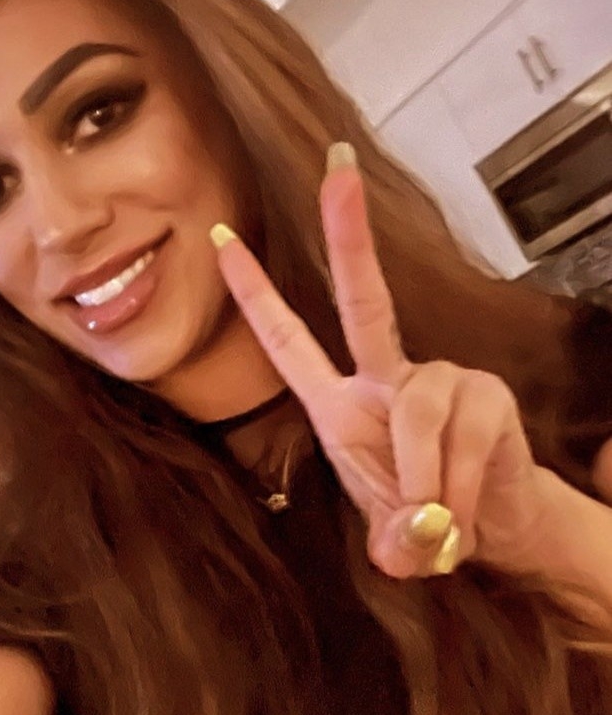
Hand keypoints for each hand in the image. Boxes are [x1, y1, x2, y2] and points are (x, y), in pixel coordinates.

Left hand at [210, 142, 546, 579]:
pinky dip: (459, 483)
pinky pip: (464, 434)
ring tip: (436, 520)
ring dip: (425, 479)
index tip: (222, 240)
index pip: (289, 342)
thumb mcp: (391, 534)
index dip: (256, 294)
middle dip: (349, 235)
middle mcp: (386, 380)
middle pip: (364, 300)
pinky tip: (466, 506)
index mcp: (340, 405)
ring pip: (417, 409)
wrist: (494, 527)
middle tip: (338, 166)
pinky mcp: (487, 394)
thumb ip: (388, 540)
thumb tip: (404, 549)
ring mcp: (440, 380)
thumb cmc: (426, 520)